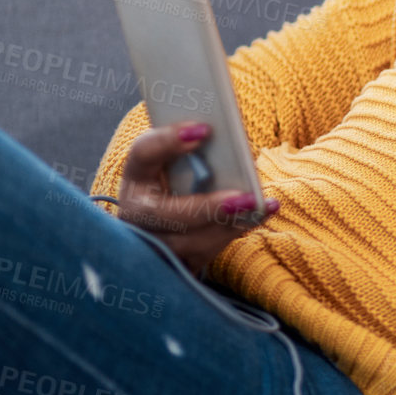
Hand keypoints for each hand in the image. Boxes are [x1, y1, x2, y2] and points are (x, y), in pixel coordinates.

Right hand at [117, 122, 278, 279]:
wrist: (166, 227)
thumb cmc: (178, 182)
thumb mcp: (177, 165)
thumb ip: (194, 155)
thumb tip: (229, 140)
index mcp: (136, 177)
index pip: (143, 154)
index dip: (168, 141)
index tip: (204, 129)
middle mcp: (135, 213)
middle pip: (164, 214)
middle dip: (206, 207)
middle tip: (244, 197)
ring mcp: (150, 245)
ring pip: (187, 243)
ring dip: (227, 225)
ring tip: (258, 206)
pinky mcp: (171, 265)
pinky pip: (203, 255)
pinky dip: (233, 233)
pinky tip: (260, 215)